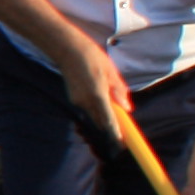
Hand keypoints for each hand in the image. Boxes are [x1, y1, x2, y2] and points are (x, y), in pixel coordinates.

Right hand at [57, 34, 137, 150]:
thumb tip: (127, 108)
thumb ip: (119, 92)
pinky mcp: (73, 98)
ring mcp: (77, 101)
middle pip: (101, 121)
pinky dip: (95, 106)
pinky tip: (97, 91)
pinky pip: (88, 107)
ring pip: (94, 114)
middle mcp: (86, 101)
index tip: (122, 145)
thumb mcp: (110, 72)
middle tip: (122, 130)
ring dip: (103, 114)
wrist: (66, 49)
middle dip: (111, 126)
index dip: (115, 134)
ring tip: (109, 98)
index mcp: (98, 95)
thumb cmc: (91, 57)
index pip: (108, 121)